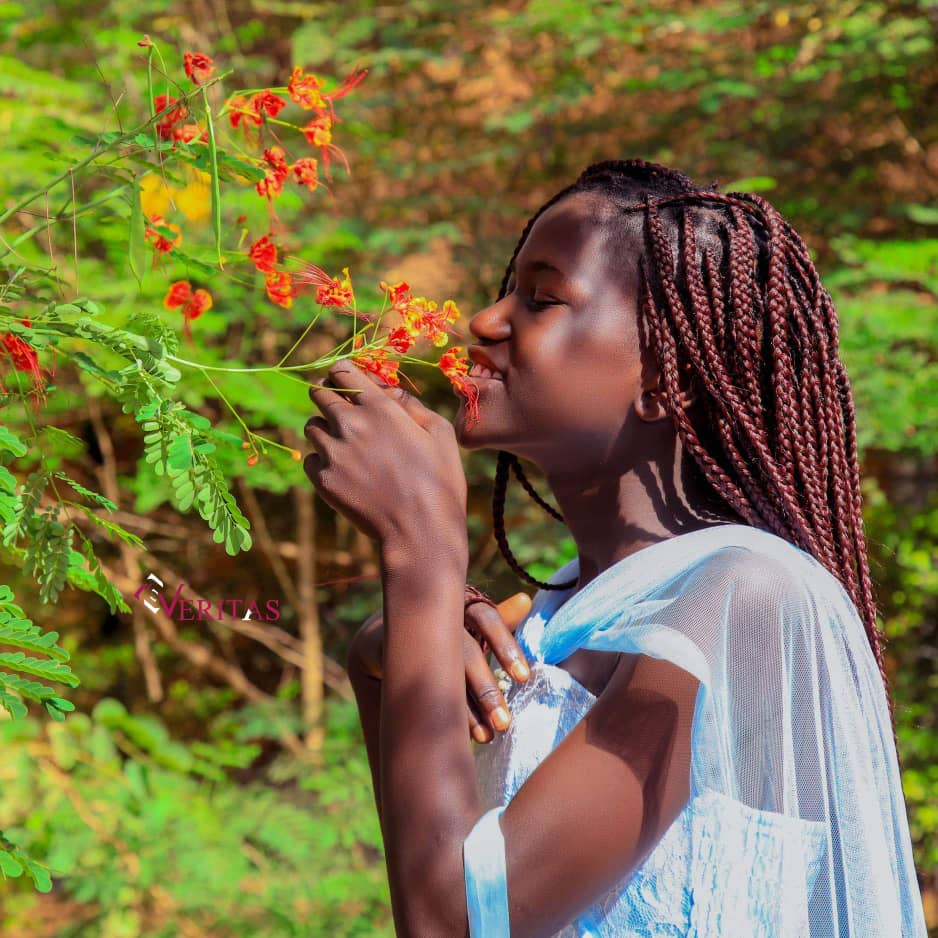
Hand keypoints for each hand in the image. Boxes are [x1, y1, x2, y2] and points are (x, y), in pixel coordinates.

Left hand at [303, 360, 467, 548]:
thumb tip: (388, 391)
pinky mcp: (323, 480)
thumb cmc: (439, 481)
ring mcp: (333, 452)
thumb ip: (411, 405)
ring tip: (346, 446)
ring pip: (311, 426)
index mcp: (380, 407)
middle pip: (318, 393)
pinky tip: (344, 471)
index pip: (342, 371)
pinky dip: (322, 461)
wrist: (420, 530)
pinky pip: (310, 459)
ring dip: (325, 429)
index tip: (347, 381)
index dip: (343, 373)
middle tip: (341, 409)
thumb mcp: (440, 433)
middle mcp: (350, 424)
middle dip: (328, 396)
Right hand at [347, 591, 533, 741]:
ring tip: (485, 737)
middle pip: (465, 652)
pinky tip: (457, 731)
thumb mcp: (470, 621)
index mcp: (461, 605)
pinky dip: (440, 708)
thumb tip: (527, 600)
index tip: (523, 678)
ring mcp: (413, 636)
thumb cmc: (441, 628)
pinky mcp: (392, 654)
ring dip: (465, 708)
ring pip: (443, 673)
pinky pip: (420, 684)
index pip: (486, 618)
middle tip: (505, 723)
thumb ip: (500, 616)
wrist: (382, 635)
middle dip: (485, 688)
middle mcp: (437, 617)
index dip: (504, 646)